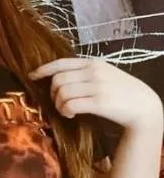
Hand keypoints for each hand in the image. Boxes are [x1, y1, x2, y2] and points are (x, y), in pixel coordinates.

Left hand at [29, 58, 162, 132]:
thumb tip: (58, 78)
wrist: (145, 106)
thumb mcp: (104, 74)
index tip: (32, 76)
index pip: (61, 63)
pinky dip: (66, 110)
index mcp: (92, 63)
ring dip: (58, 104)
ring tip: (66, 110)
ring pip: (62, 92)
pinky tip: (71, 114)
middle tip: (57, 102)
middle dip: (52, 92)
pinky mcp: (100, 102)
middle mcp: (93, 71)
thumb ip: (84, 72)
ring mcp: (97, 86)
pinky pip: (71, 104)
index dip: (43, 69)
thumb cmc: (121, 91)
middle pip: (58, 79)